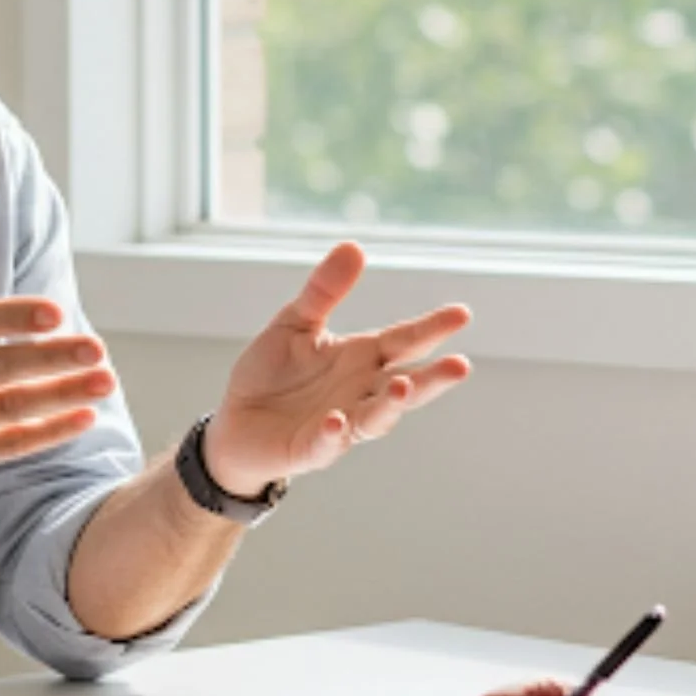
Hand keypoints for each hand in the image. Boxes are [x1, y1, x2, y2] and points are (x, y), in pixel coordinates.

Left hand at [201, 242, 470, 496]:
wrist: (234, 422)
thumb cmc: (270, 374)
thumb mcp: (295, 323)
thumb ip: (323, 291)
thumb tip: (354, 246)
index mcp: (361, 358)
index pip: (403, 341)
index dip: (432, 328)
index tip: (462, 314)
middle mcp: (360, 392)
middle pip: (405, 385)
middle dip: (432, 378)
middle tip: (460, 366)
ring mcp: (341, 423)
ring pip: (376, 418)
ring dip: (391, 405)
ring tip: (404, 386)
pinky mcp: (311, 449)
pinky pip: (326, 444)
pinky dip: (333, 434)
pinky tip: (335, 420)